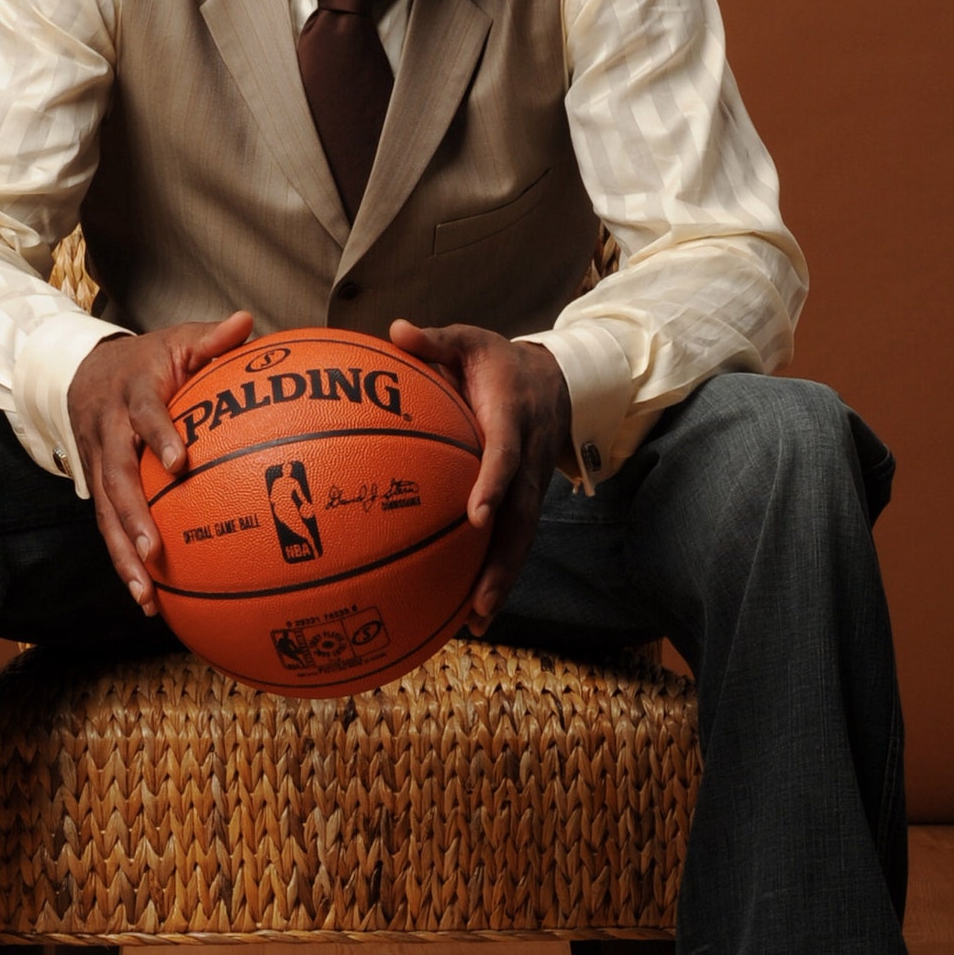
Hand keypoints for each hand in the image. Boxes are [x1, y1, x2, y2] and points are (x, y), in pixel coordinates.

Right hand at [67, 312, 252, 610]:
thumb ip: (212, 338)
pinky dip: (122, 562)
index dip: (159, 435)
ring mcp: (97, 462)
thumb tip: (247, 324)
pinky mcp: (96, 486)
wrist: (82, 370)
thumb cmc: (146, 360)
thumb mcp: (177, 339)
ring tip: (145, 593)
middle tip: (153, 551)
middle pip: (116, 476)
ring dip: (123, 554)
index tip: (180, 462)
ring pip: (105, 511)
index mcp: (132, 393)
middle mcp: (109, 431)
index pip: (144, 413)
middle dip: (132, 517)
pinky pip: (106, 526)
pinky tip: (146, 597)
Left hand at [388, 318, 571, 634]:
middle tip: (478, 600)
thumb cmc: (498, 362)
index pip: (507, 457)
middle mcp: (529, 463)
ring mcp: (533, 486)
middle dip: (503, 561)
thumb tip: (396, 331)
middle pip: (522, 519)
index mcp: (514, 421)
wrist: (557, 379)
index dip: (494, 485)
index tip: (476, 514)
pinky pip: (514, 541)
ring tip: (475, 623)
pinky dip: (497, 575)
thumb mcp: (471, 340)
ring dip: (502, 581)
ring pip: (522, 540)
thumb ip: (436, 341)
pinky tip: (470, 613)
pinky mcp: (528, 502)